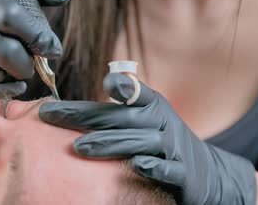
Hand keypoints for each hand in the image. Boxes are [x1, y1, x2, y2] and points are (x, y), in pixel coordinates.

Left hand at [39, 73, 256, 204]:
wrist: (206, 173)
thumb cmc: (160, 141)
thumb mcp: (144, 118)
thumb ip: (115, 109)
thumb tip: (77, 98)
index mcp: (151, 105)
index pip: (127, 94)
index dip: (116, 87)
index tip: (104, 83)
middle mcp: (161, 122)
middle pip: (121, 117)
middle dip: (84, 117)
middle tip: (51, 116)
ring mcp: (172, 148)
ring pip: (138, 143)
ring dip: (108, 144)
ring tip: (79, 147)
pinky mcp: (183, 173)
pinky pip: (166, 169)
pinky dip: (153, 166)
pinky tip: (138, 165)